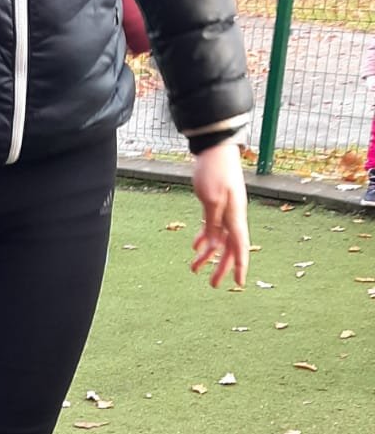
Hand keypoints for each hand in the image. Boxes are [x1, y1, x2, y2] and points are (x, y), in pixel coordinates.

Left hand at [190, 141, 250, 288]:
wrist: (214, 149)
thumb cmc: (214, 171)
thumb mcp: (210, 200)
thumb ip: (212, 223)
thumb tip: (212, 244)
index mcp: (235, 216)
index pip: (240, 246)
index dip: (240, 265)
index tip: (239, 283)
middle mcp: (233, 216)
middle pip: (229, 248)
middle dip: (221, 267)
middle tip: (212, 285)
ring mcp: (224, 211)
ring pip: (218, 240)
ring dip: (206, 256)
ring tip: (193, 269)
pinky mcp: (215, 205)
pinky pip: (211, 228)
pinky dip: (203, 239)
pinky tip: (194, 248)